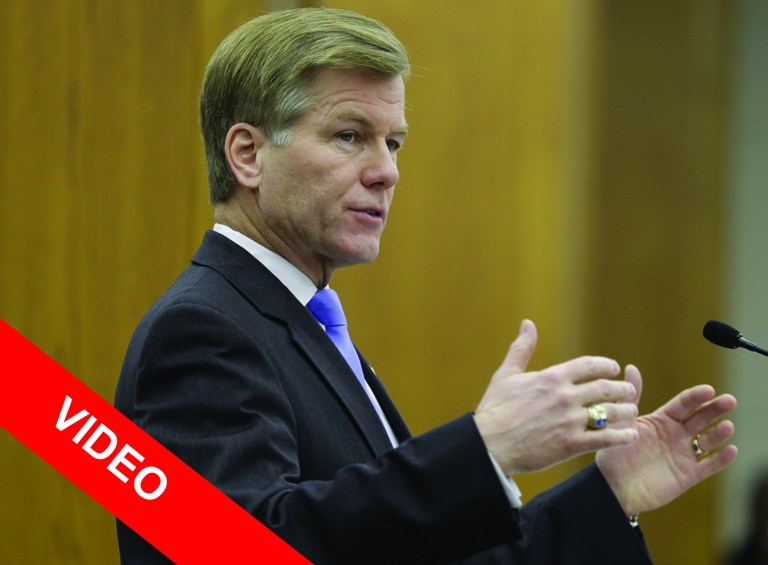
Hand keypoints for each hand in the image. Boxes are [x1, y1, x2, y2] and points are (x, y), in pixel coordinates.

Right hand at [474, 320, 639, 474]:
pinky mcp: (571, 444)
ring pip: (610, 412)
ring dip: (626, 411)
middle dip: (622, 389)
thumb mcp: (507, 374)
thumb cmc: (495, 409)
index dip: (606, 365)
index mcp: (552, 377)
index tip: (614, 368)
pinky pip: (606, 439)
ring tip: (632, 411)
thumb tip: (528, 324)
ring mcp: (569, 421)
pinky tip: (630, 435)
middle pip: (605, 388)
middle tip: (629, 391)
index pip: (589, 365)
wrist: (489, 445)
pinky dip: (622, 436)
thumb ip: (522, 348)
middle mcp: (565, 396)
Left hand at [596, 365, 737, 515]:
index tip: (709, 389)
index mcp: (662, 420)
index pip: (683, 404)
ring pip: (707, 441)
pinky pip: (708, 466)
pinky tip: (731, 450)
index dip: (696, 396)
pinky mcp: (688, 475)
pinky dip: (721, 460)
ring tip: (727, 426)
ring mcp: (683, 454)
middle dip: (715, 409)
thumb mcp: (623, 423)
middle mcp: (676, 435)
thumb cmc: (614, 453)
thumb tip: (631, 367)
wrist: (612, 487)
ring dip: (719, 433)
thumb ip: (631, 398)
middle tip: (729, 400)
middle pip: (700, 418)